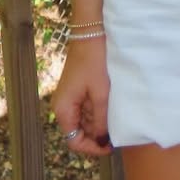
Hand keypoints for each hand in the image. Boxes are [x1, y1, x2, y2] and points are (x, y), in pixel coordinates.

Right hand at [51, 37, 112, 156]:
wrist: (90, 32)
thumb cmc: (94, 61)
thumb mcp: (101, 93)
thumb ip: (101, 120)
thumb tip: (103, 141)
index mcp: (63, 109)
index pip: (73, 141)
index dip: (91, 147)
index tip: (110, 147)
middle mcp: (62, 106)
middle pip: (78, 131)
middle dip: (96, 135)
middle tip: (117, 135)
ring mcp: (69, 97)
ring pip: (83, 120)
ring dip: (98, 123)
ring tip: (116, 122)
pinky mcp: (76, 89)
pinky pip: (85, 108)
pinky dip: (97, 111)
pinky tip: (110, 109)